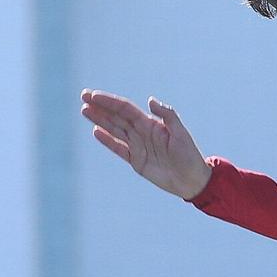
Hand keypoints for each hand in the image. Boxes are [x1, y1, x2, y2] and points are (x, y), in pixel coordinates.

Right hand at [80, 89, 212, 199]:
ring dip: (100, 120)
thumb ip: (167, 115)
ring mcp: (137, 146)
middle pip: (117, 117)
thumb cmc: (190, 155)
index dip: (110, 102)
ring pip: (114, 130)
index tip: (94, 96)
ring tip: (84, 110)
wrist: (192, 180)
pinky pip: (119, 149)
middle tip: (83, 97)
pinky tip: (96, 131)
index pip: (126, 109)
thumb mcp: (181, 133)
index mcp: (151, 124)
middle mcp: (142, 133)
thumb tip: (150, 100)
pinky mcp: (136, 161)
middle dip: (100, 107)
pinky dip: (107, 141)